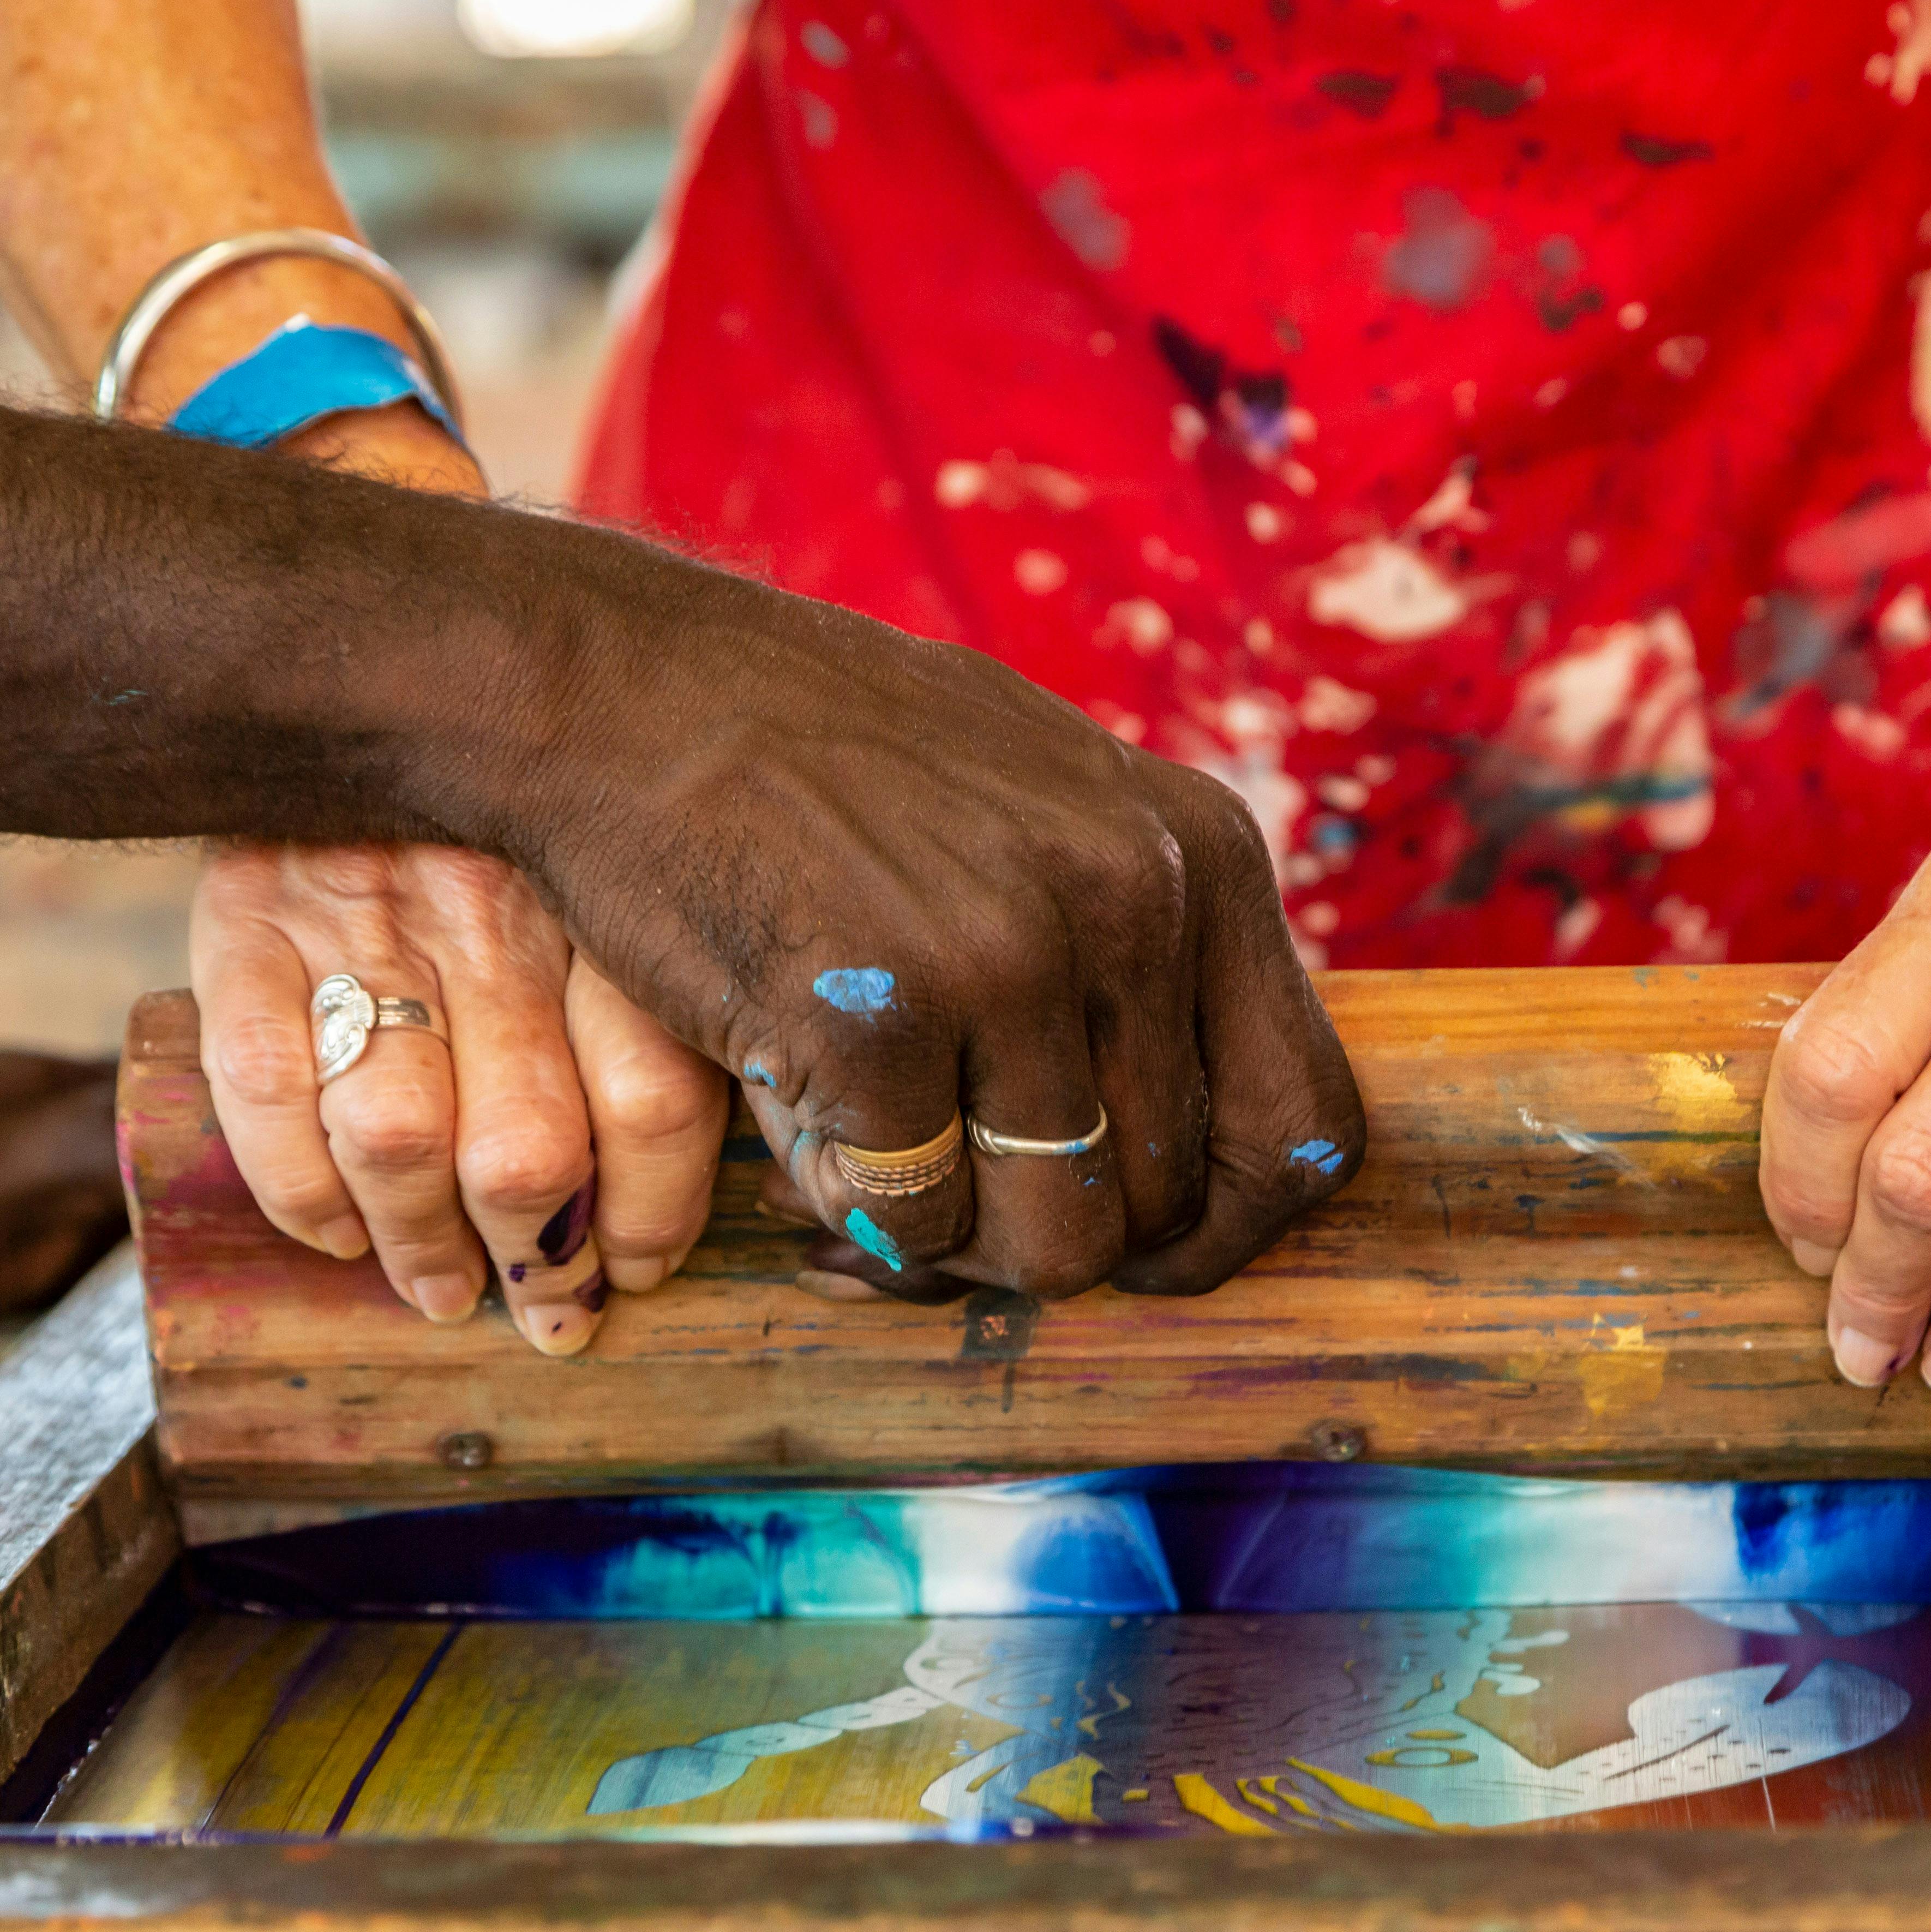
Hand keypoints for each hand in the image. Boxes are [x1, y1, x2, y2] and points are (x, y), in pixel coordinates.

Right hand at [190, 413, 733, 1354]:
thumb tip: (874, 1132)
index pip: (665, 1102)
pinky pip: (269, 1090)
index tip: (652, 1269)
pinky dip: (302, 1194)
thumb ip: (773, 965)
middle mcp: (503, 912)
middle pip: (529, 1149)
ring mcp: (369, 916)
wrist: (414, 626)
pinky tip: (341, 1239)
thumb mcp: (702, 838)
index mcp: (628, 896)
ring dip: (424, 1254)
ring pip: (396, 1140)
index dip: (658, 1218)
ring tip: (455, 1295)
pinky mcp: (247, 917)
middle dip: (546, 1265)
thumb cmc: (594, 781)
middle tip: (561, 1316)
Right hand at [448, 572, 1366, 1301]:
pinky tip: (798, 1109)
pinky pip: (913, 1221)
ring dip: (957, 1236)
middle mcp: (1136, 900)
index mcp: (1200, 855)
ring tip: (875, 1147)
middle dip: (1050, 1227)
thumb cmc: (829, 766)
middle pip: (1166, 1206)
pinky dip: (851, 1204)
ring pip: (1054, 1243)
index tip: (1135, 1240)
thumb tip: (1201, 1153)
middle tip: (945, 1177)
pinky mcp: (882, 1016)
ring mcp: (1011, 955)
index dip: (1226, 1224)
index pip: (1305, 1122)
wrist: (625, 688)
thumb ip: (1138, 949)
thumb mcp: (1045, 807)